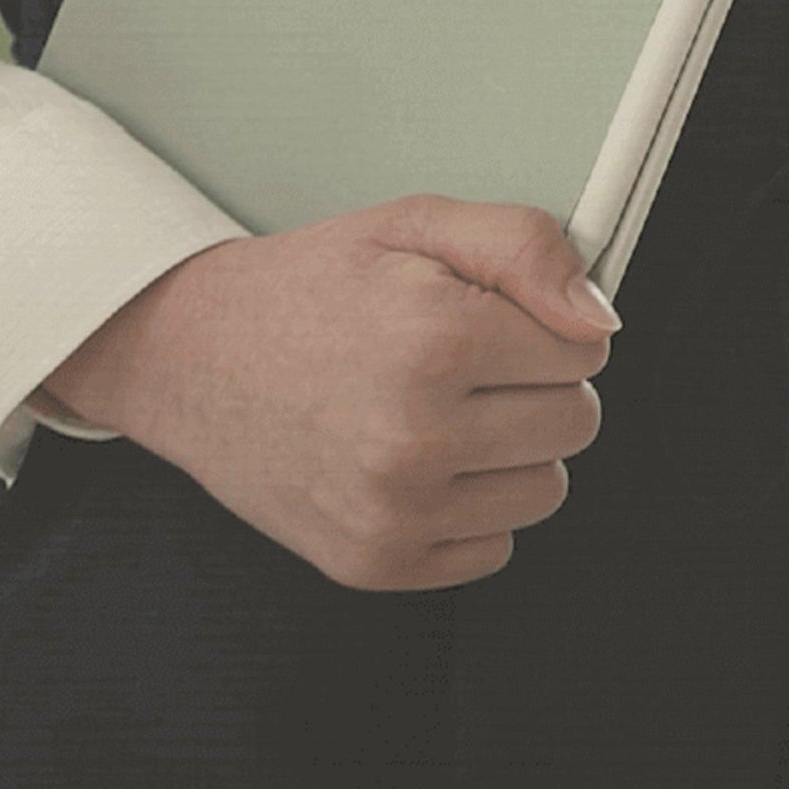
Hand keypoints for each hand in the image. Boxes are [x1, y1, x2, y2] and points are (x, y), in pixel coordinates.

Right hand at [42, 195, 620, 590]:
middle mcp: (415, 435)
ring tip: (440, 409)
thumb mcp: (415, 225)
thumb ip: (523, 248)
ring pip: (546, 490)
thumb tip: (598, 318)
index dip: (548, 325)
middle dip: (537, 385)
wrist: (189, 356)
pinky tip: (417, 459)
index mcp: (435, 339)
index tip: (498, 317)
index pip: (585, 349)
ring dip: (512, 450)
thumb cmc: (308, 288)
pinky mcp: (375, 563)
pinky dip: (471, 505)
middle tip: (467, 361)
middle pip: (576, 422)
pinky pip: (494, 546)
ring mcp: (394, 510)